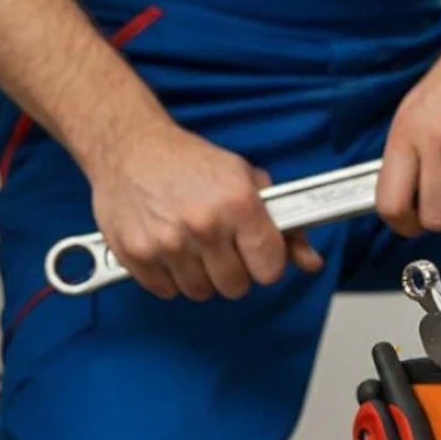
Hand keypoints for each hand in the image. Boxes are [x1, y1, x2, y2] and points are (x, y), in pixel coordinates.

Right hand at [81, 119, 322, 300]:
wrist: (129, 146)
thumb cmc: (189, 162)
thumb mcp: (244, 181)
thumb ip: (282, 226)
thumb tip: (310, 262)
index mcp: (238, 203)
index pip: (269, 269)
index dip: (265, 263)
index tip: (256, 254)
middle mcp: (204, 225)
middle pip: (235, 287)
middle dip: (232, 270)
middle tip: (219, 245)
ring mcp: (167, 243)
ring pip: (200, 292)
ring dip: (199, 275)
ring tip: (190, 243)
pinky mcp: (136, 255)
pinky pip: (166, 291)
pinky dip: (168, 276)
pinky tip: (167, 247)